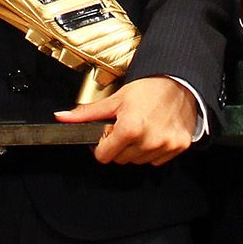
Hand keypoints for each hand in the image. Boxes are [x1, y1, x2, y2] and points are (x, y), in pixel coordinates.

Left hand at [54, 76, 197, 165]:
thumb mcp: (115, 99)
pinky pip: (156, 160)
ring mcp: (165, 146)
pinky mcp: (178, 147)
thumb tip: (62, 118)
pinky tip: (154, 132)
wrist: (180, 82)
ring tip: (141, 127)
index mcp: (130, 129)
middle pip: (120, 160)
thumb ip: (88, 113)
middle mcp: (148, 141)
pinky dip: (152, 150)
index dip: (101, 145)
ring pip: (138, 161)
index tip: (107, 134)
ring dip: (135, 149)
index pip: (104, 156)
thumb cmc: (149, 88)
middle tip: (125, 126)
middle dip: (118, 146)